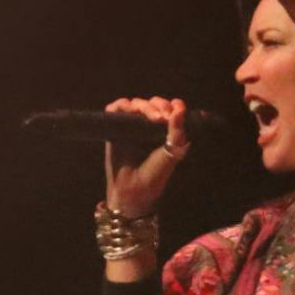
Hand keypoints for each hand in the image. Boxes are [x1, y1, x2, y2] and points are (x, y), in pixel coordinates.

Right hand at [103, 95, 188, 220]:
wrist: (134, 190)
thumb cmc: (154, 176)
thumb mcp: (172, 153)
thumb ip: (177, 132)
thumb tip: (180, 108)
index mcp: (162, 131)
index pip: (168, 109)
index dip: (173, 106)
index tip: (177, 110)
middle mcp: (146, 126)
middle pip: (152, 104)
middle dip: (160, 105)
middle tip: (164, 117)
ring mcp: (130, 127)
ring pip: (136, 104)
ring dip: (145, 106)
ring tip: (154, 117)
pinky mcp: (114, 129)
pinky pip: (114, 109)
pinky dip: (121, 105)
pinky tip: (130, 109)